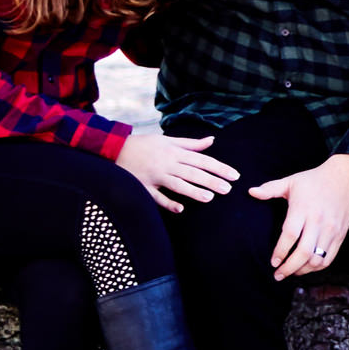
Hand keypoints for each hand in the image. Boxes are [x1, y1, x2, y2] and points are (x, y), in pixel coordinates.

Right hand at [116, 131, 240, 213]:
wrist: (114, 148)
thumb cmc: (144, 145)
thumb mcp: (168, 140)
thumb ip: (191, 144)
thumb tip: (212, 140)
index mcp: (175, 152)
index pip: (202, 160)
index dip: (219, 167)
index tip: (234, 175)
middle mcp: (167, 164)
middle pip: (193, 173)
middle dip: (211, 180)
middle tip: (228, 189)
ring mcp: (155, 176)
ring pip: (177, 184)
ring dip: (193, 191)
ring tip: (210, 198)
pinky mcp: (143, 186)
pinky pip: (156, 197)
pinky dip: (167, 203)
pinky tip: (180, 209)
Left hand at [253, 154, 348, 280]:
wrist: (345, 177)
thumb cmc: (315, 180)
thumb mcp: (291, 181)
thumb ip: (270, 189)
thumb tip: (250, 192)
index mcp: (303, 209)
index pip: (290, 236)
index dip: (280, 252)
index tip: (273, 262)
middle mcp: (318, 221)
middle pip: (303, 252)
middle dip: (289, 268)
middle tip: (278, 275)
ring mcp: (331, 230)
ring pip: (316, 258)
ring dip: (302, 270)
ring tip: (292, 272)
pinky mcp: (340, 235)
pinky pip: (329, 257)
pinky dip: (317, 267)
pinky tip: (307, 267)